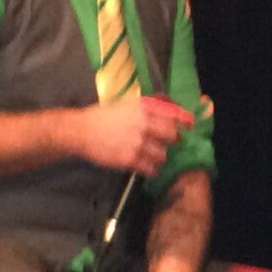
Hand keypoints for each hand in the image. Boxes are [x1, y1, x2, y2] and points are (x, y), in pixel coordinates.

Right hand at [76, 95, 193, 175]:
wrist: (81, 131)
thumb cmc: (103, 116)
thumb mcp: (126, 104)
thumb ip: (148, 105)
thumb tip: (169, 103)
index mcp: (142, 109)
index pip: (172, 114)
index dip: (185, 120)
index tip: (191, 124)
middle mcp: (143, 124)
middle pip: (172, 135)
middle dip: (175, 140)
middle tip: (172, 142)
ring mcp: (137, 143)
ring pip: (162, 154)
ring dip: (162, 155)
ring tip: (156, 155)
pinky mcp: (129, 159)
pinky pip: (150, 167)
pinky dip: (152, 168)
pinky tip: (149, 166)